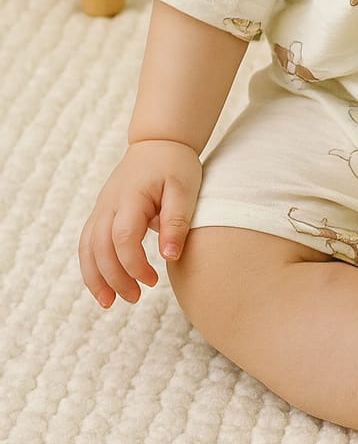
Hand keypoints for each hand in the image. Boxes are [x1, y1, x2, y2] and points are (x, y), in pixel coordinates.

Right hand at [78, 140, 201, 307]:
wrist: (159, 141)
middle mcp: (109, 203)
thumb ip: (177, 221)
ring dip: (94, 277)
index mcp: (131, 197)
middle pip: (99, 247)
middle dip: (113, 278)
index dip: (134, 265)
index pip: (123, 238)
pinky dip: (91, 265)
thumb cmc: (175, 164)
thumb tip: (170, 256)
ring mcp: (101, 207)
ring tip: (109, 302)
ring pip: (86, 247)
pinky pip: (87, 242)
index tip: (154, 280)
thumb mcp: (185, 189)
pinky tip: (103, 284)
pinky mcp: (101, 212)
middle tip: (135, 297)